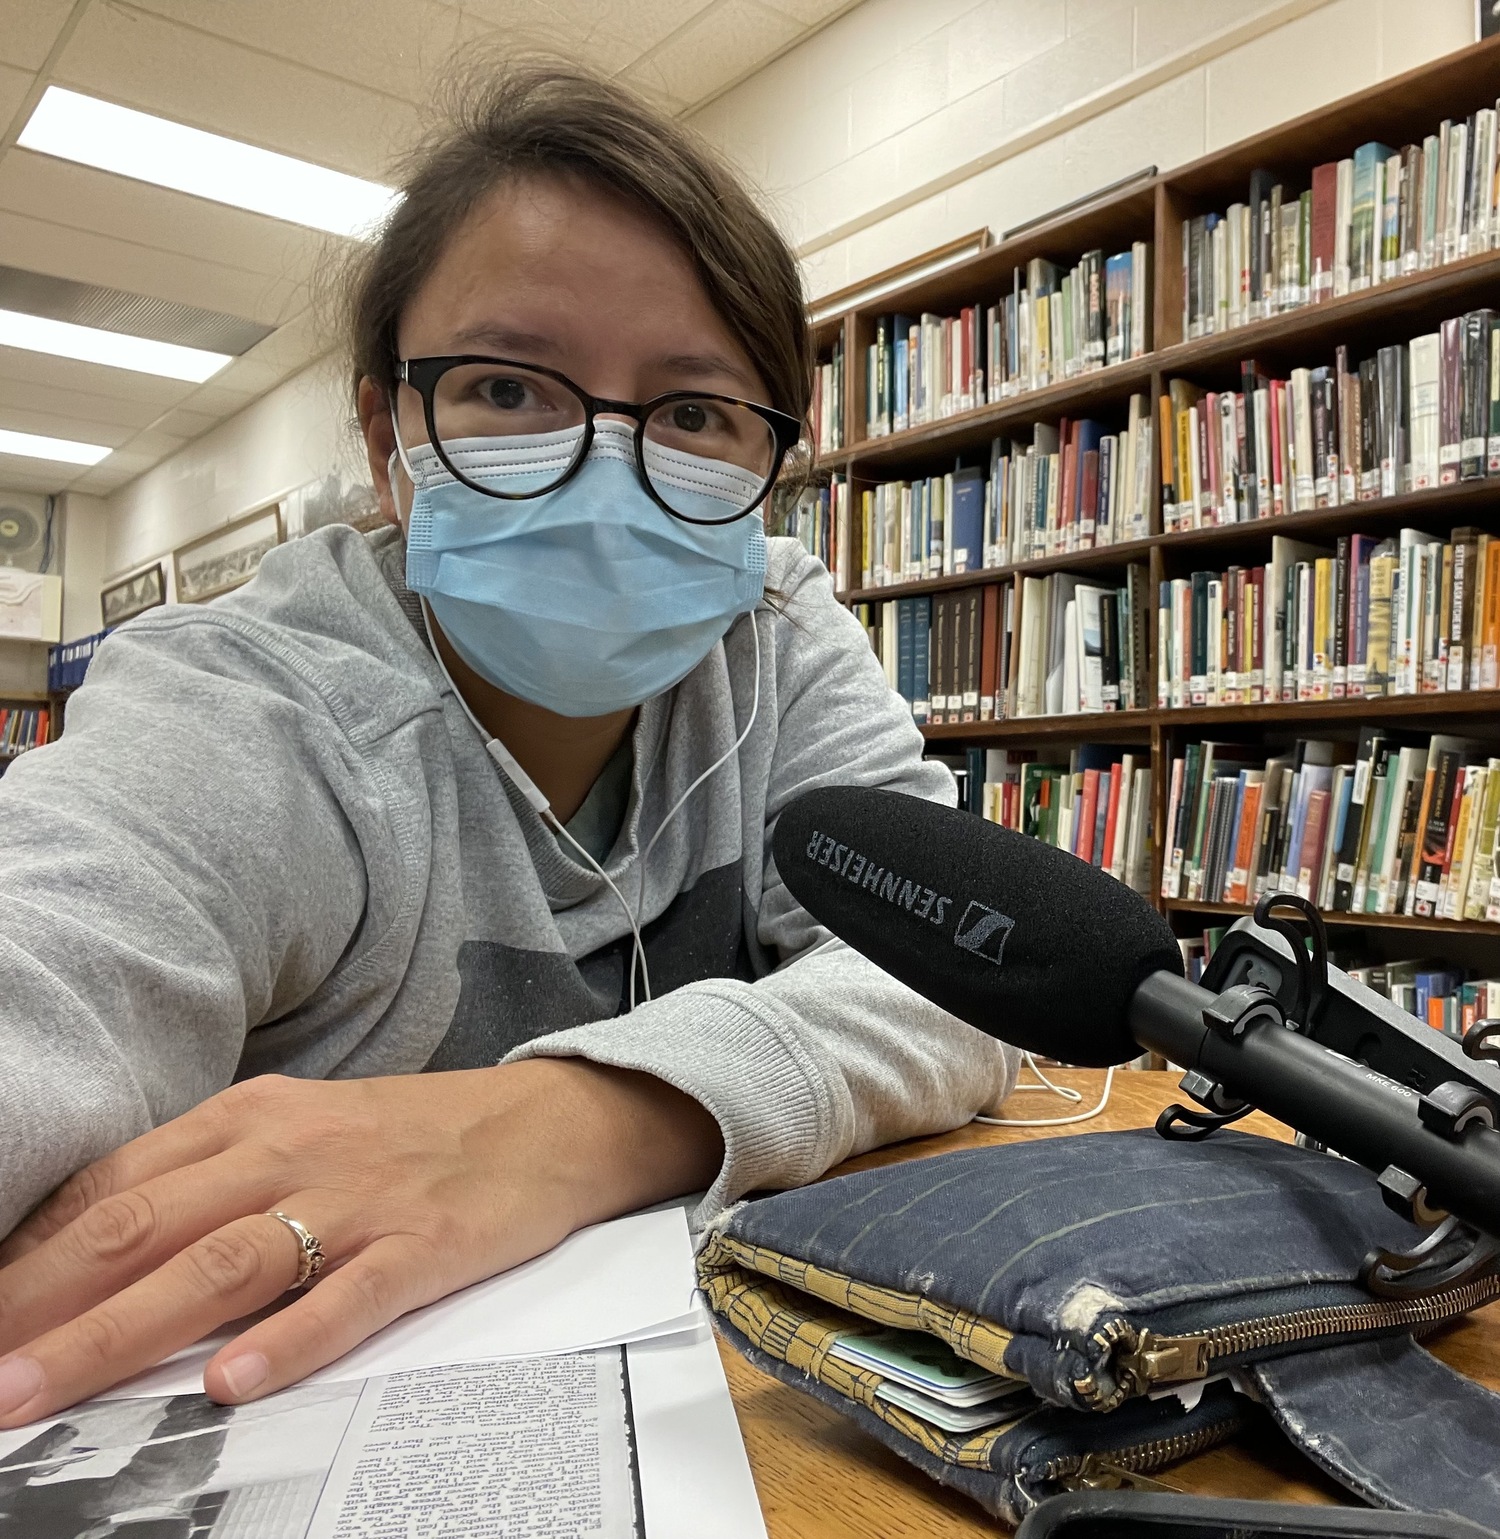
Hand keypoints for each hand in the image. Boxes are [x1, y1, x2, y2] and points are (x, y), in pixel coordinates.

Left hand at [0, 1058, 721, 1424]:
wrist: (543, 1119)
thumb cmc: (407, 1136)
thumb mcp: (297, 1133)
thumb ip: (204, 1184)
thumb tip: (89, 1259)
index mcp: (249, 1117)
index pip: (112, 1188)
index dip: (27, 1257)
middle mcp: (291, 1149)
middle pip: (146, 1226)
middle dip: (43, 1305)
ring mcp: (359, 1196)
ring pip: (223, 1263)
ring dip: (122, 1332)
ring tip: (41, 1393)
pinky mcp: (426, 1241)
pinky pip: (351, 1294)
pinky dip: (289, 1338)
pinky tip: (233, 1383)